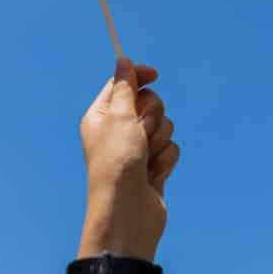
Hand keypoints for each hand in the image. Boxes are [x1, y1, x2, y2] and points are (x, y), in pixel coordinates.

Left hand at [77, 57, 180, 261]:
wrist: (127, 212)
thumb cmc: (117, 163)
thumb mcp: (120, 118)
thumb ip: (126, 88)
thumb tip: (123, 60)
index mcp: (101, 116)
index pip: (122, 84)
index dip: (138, 77)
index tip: (154, 75)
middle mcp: (118, 131)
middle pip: (149, 103)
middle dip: (152, 115)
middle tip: (140, 131)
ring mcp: (137, 150)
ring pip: (164, 126)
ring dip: (159, 140)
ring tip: (145, 158)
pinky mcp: (153, 167)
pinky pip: (171, 148)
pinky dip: (165, 160)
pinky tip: (153, 175)